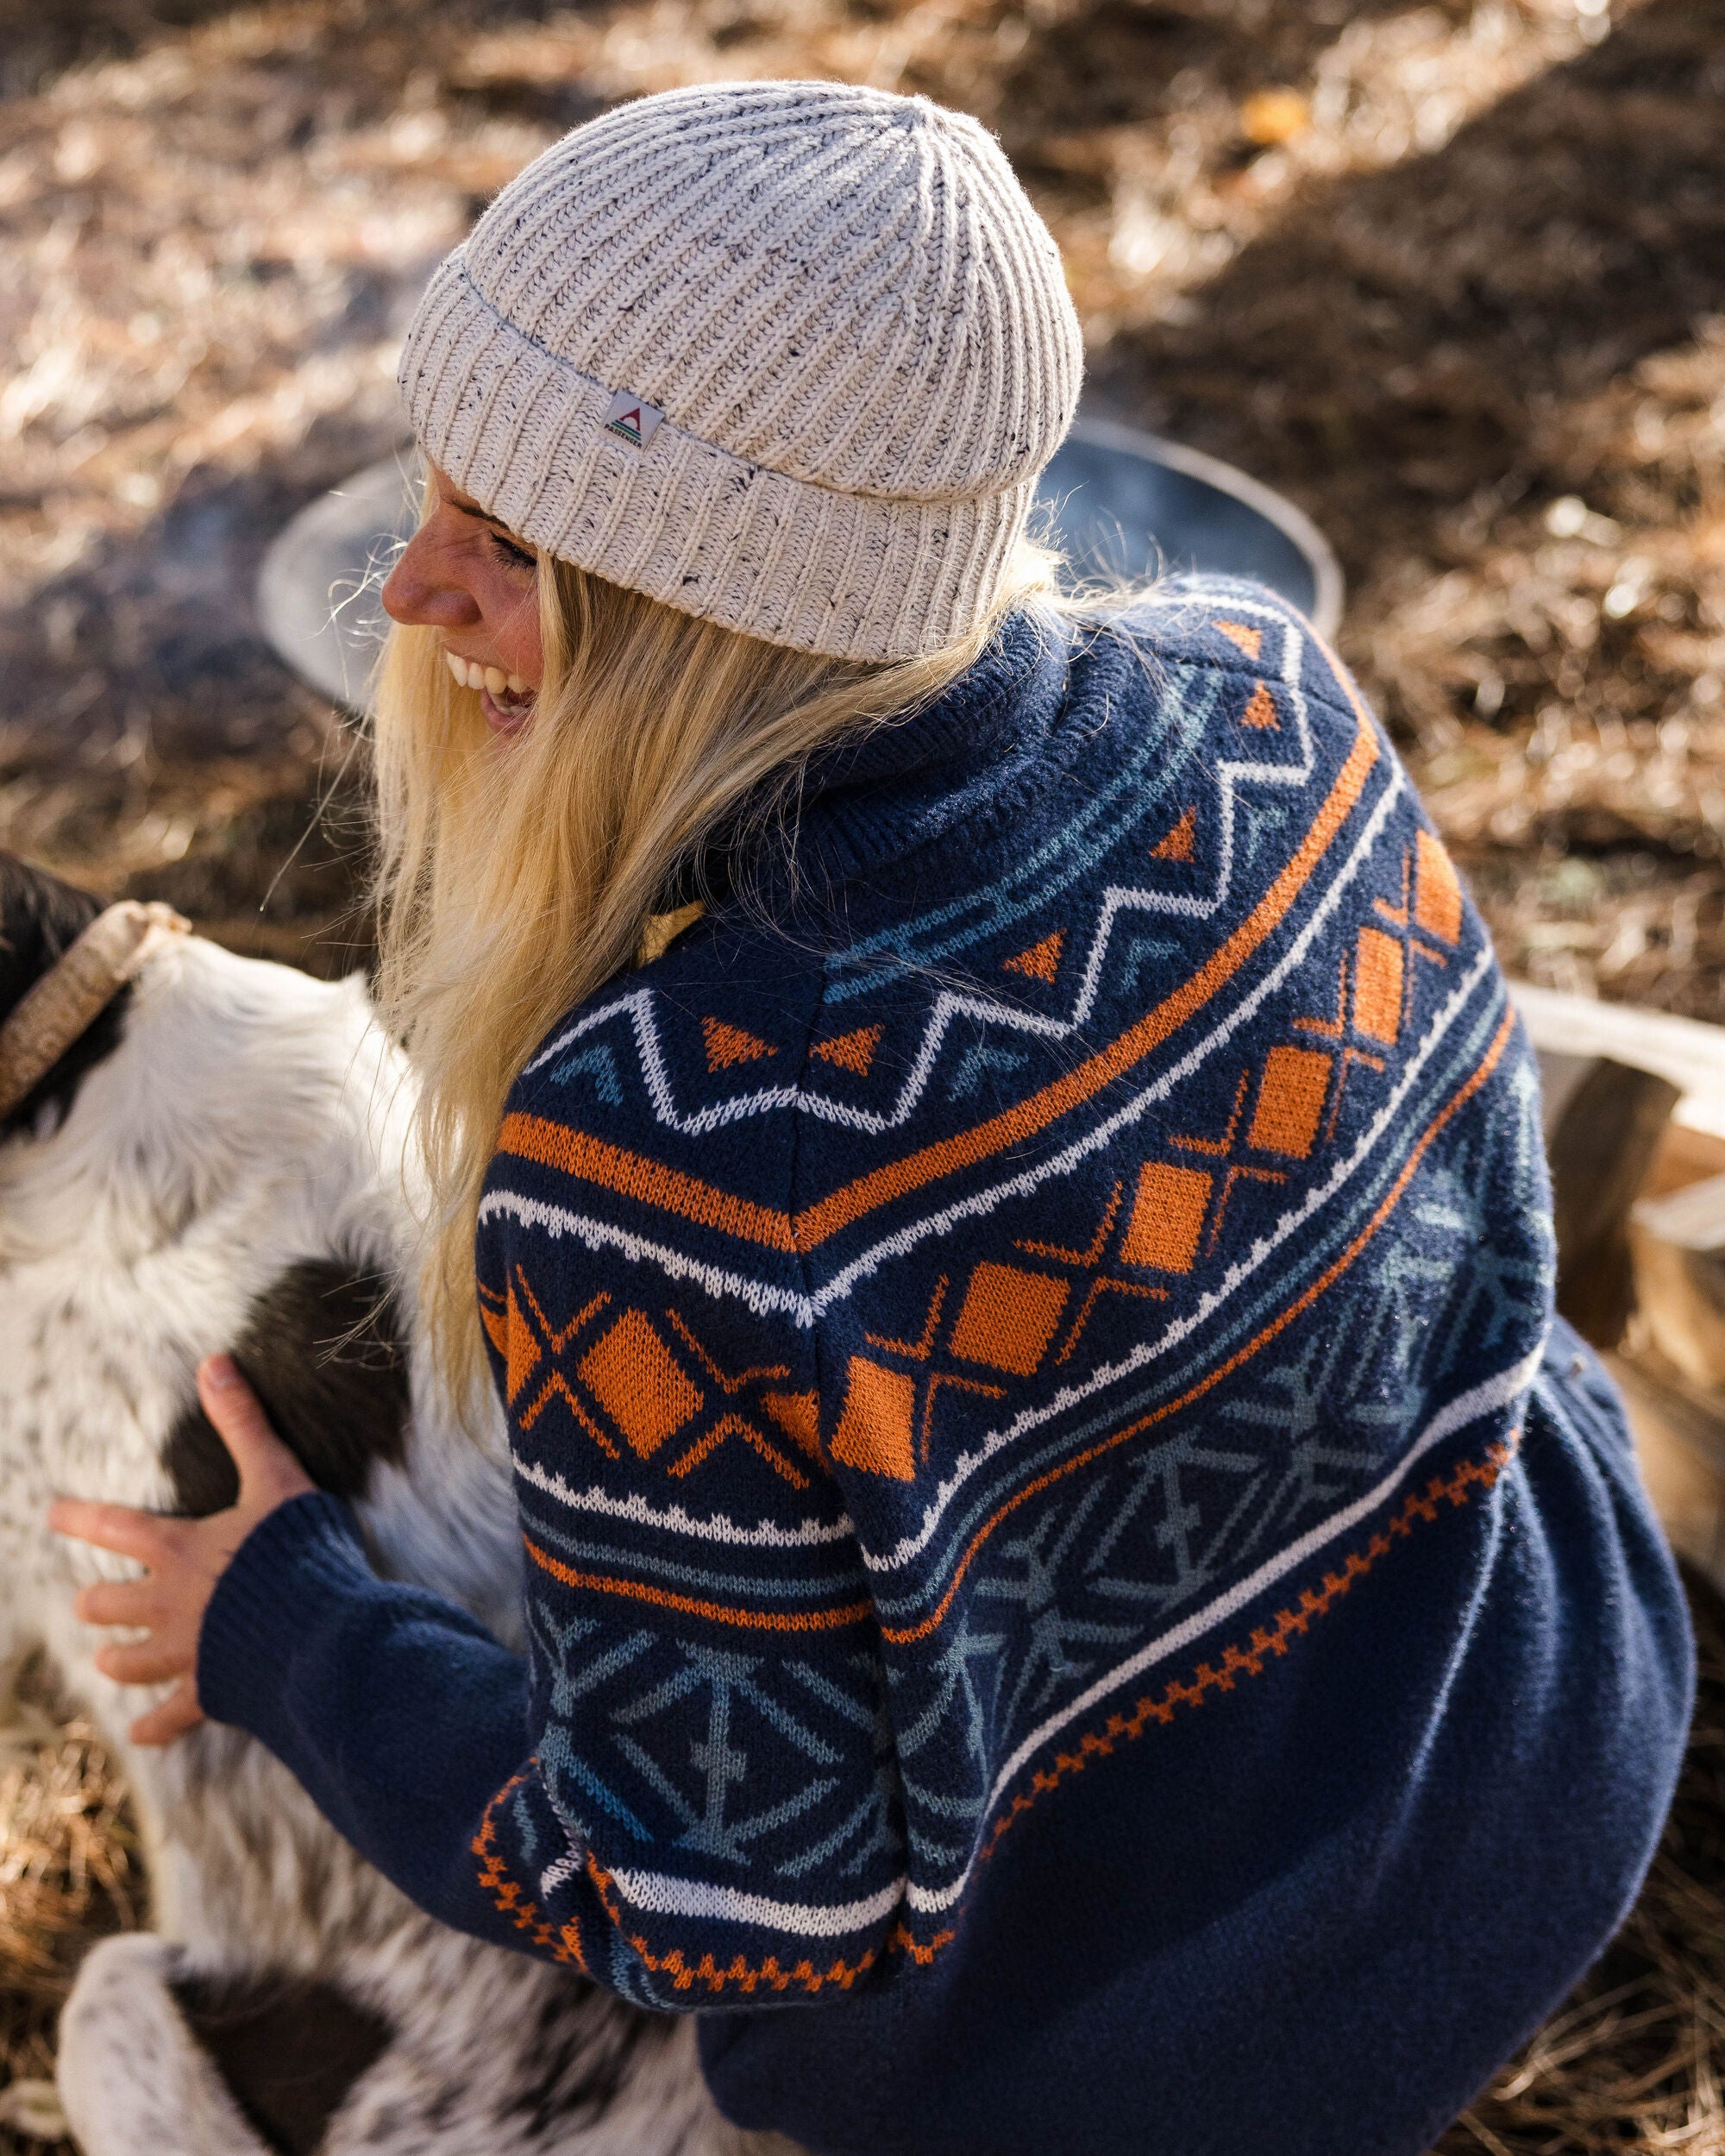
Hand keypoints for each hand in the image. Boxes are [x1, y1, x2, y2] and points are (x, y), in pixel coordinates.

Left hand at [49, 1355, 314, 1745]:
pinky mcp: (208, 1692)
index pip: (116, 1528)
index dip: (81, 1519)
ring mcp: (185, 1653)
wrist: (318, 1630)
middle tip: (93, 1601)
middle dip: (97, 1602)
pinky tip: (142, 1731)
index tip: (53, 1514)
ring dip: (117, 1659)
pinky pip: (168, 1719)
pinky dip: (153, 1726)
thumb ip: (243, 1424)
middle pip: (107, 1605)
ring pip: (126, 1662)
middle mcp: (169, 1603)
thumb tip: (214, 1362)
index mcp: (180, 1550)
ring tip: (111, 1659)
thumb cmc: (298, 1550)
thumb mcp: (276, 1477)